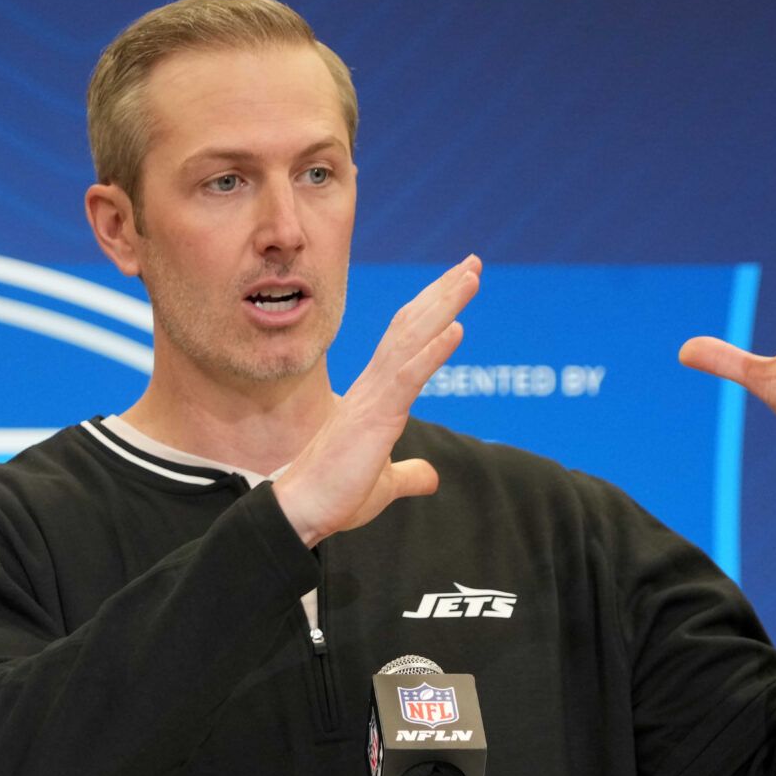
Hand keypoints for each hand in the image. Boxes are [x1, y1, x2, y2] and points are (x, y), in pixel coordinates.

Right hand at [275, 255, 481, 544]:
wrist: (302, 511)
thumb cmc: (336, 496)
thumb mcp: (385, 486)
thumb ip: (409, 475)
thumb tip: (431, 478)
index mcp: (375, 397)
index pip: (406, 341)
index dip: (433, 310)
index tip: (458, 284)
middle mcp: (373, 387)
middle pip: (411, 327)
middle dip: (442, 293)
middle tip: (472, 263)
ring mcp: (373, 399)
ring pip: (411, 340)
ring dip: (443, 306)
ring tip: (471, 277)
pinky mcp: (375, 418)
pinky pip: (408, 378)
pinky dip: (433, 351)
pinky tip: (457, 328)